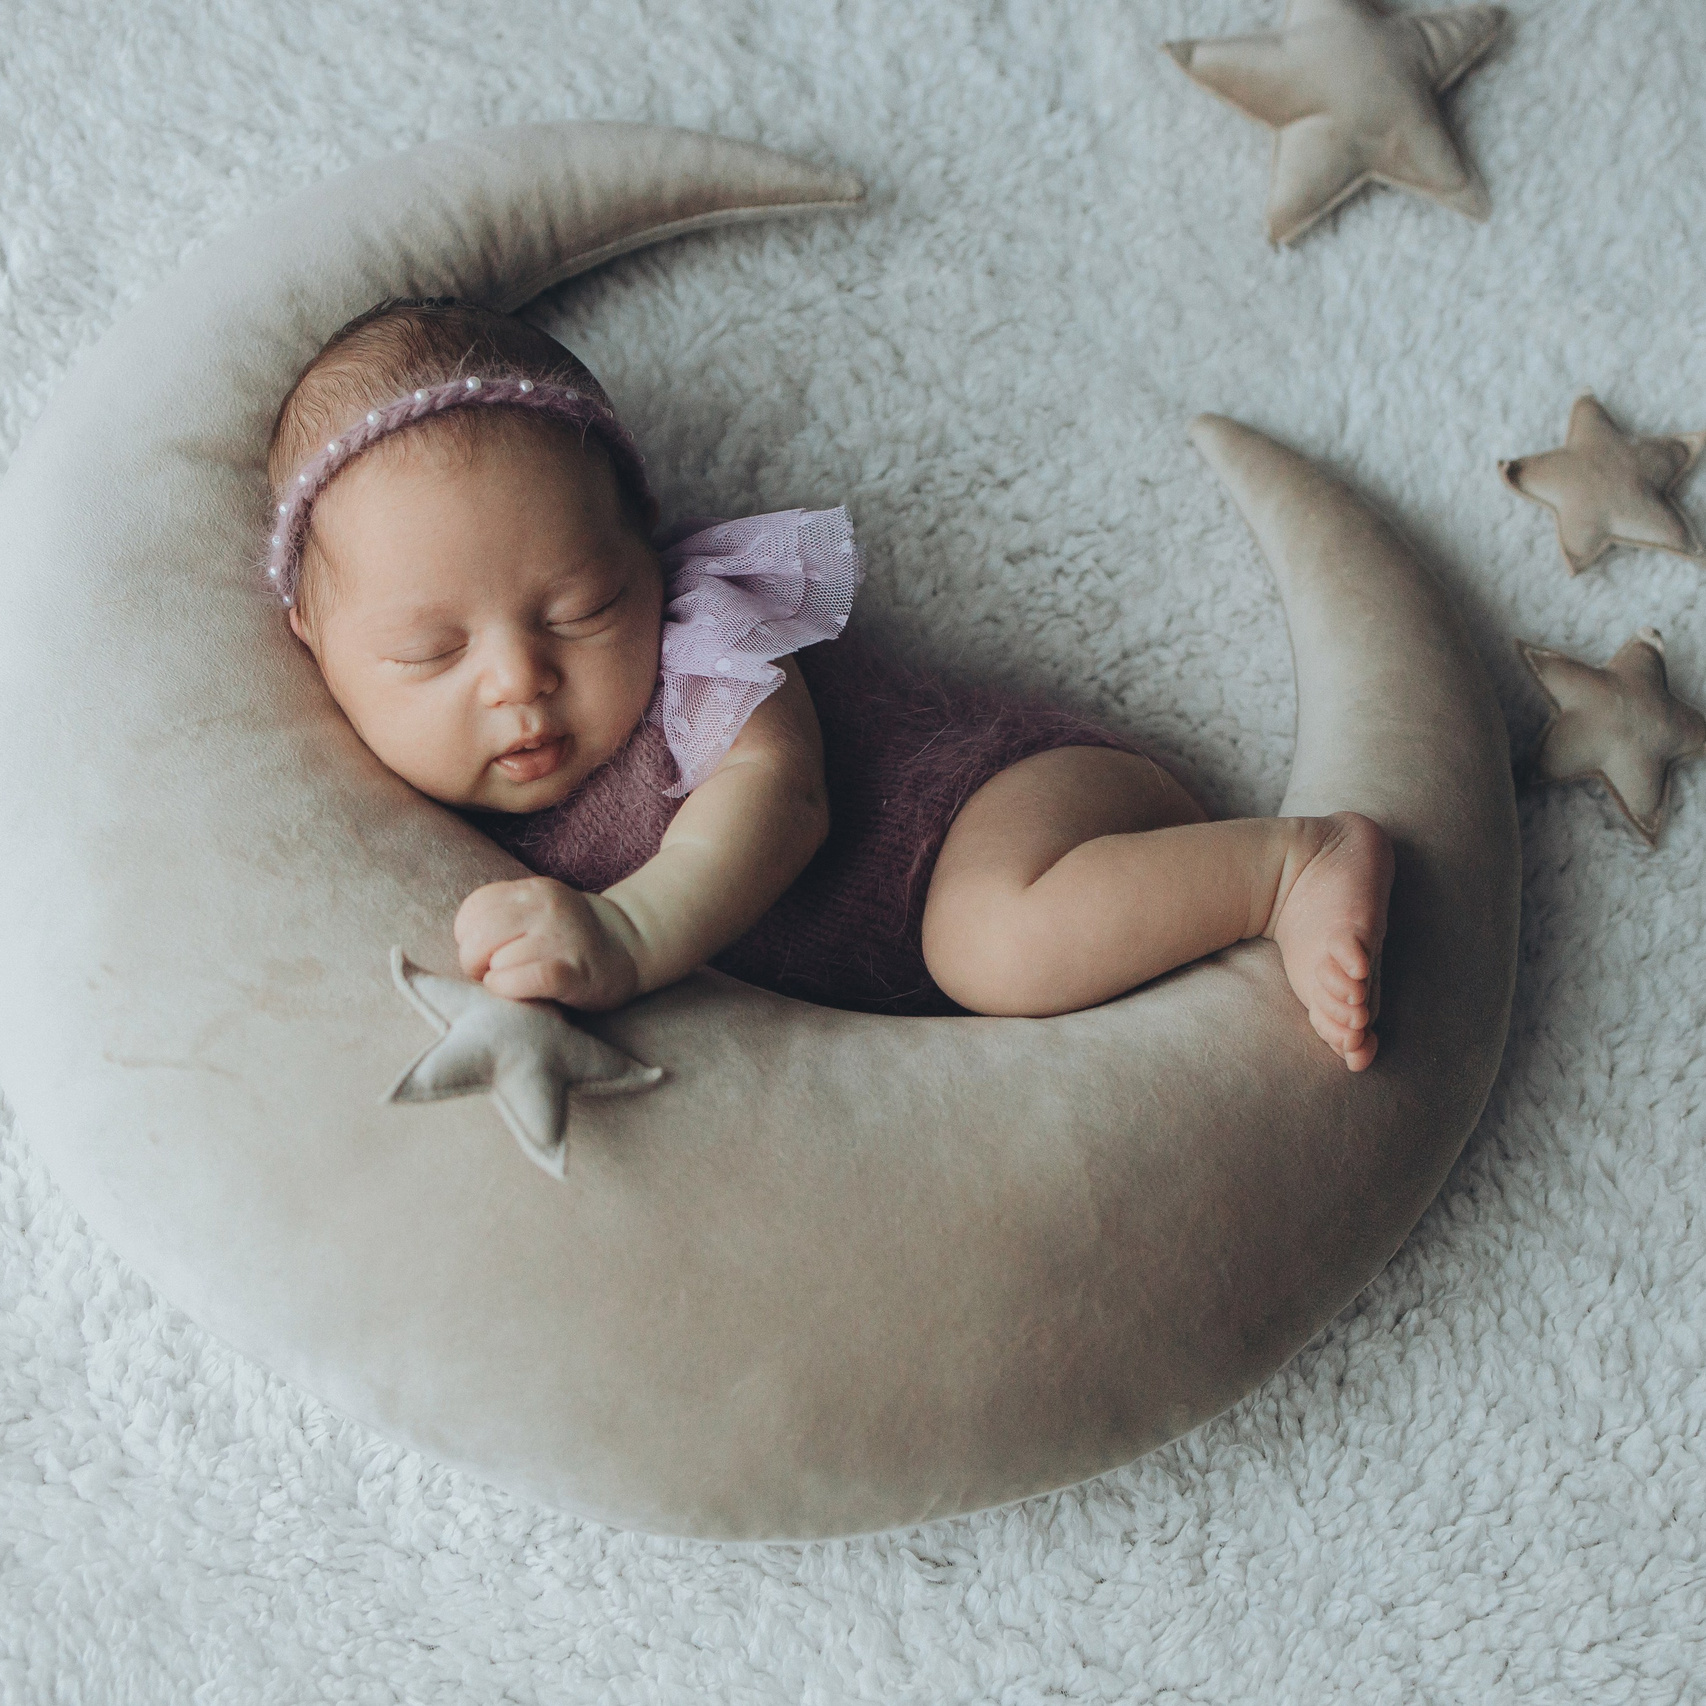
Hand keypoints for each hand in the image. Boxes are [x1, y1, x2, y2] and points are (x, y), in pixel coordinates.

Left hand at [454, 877, 640, 1010]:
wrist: (631, 947)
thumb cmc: (572, 936)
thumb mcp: (539, 909)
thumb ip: (504, 914)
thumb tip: (463, 942)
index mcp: (533, 890)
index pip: (474, 908)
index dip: (468, 935)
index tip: (486, 950)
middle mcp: (546, 908)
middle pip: (478, 936)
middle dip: (473, 961)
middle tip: (490, 973)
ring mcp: (561, 938)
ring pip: (497, 960)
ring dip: (496, 978)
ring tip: (514, 981)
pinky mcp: (572, 972)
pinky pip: (522, 980)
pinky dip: (509, 988)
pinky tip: (519, 991)